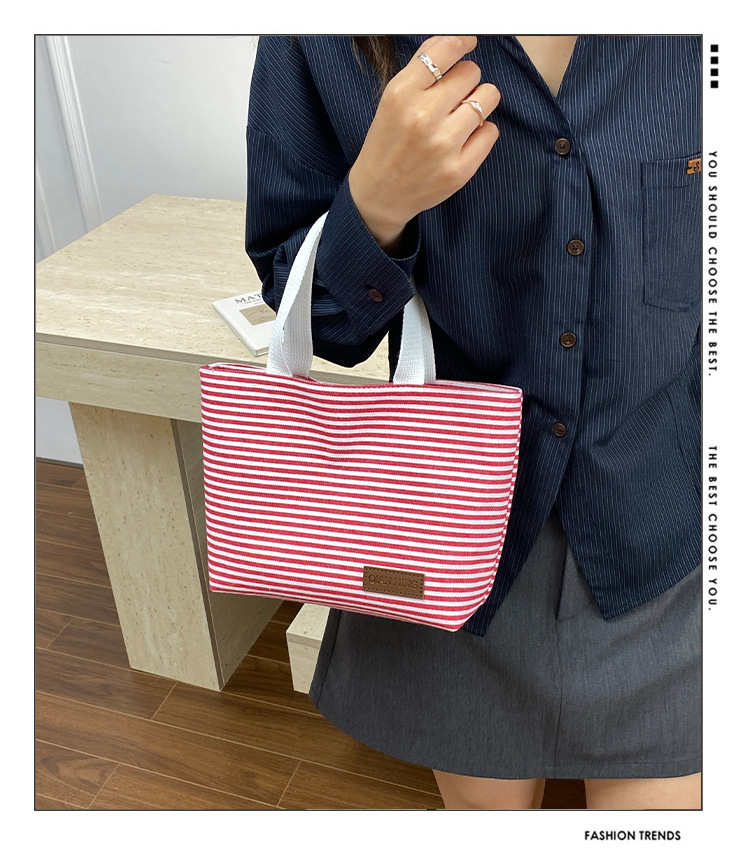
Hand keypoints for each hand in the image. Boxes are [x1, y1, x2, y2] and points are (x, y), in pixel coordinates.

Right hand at [348, 35, 500, 250]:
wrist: (380, 193)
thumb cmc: (388, 143)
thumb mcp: (392, 99)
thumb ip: (421, 69)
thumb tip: (456, 41)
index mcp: (402, 95)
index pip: (446, 49)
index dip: (461, 43)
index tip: (466, 45)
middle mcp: (423, 117)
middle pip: (471, 72)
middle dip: (465, 81)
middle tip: (452, 97)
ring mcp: (444, 145)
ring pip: (487, 97)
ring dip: (478, 103)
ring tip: (460, 116)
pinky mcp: (460, 169)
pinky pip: (491, 130)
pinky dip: (481, 132)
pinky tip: (463, 139)